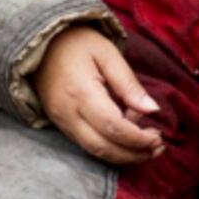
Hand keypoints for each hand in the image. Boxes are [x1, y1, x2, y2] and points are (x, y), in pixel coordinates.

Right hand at [35, 24, 162, 165]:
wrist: (40, 42)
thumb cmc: (76, 43)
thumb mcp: (107, 54)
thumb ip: (129, 84)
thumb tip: (153, 110)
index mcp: (82, 94)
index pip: (114, 127)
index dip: (138, 139)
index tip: (158, 137)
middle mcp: (68, 114)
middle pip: (104, 148)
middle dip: (133, 154)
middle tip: (158, 148)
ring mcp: (61, 121)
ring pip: (94, 151)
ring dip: (123, 156)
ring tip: (147, 148)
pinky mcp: (60, 124)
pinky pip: (86, 144)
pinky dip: (109, 147)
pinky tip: (126, 138)